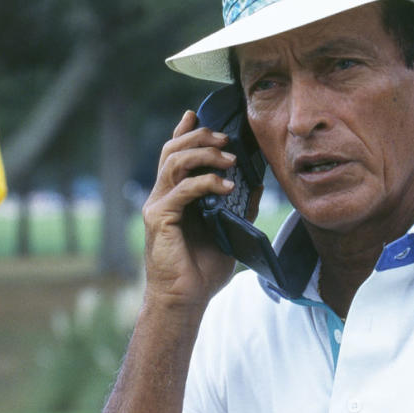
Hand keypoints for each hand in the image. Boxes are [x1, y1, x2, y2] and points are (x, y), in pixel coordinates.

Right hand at [140, 110, 239, 308]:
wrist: (186, 300)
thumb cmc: (202, 269)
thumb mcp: (228, 229)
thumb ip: (237, 205)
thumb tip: (256, 183)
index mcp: (174, 195)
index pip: (174, 153)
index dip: (183, 130)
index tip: (197, 112)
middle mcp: (162, 195)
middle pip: (172, 149)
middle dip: (200, 137)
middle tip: (227, 139)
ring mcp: (157, 205)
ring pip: (174, 162)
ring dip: (205, 155)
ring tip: (230, 160)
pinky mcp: (159, 218)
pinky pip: (182, 190)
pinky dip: (206, 183)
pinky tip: (227, 186)